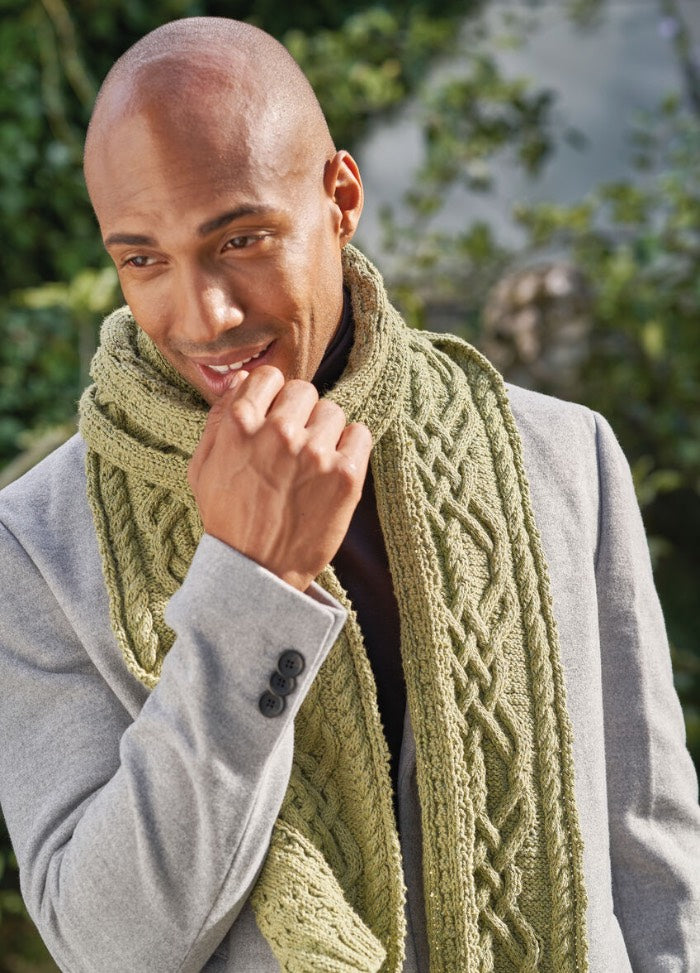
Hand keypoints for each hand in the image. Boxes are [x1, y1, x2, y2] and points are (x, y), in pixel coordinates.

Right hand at [187, 366, 371, 590]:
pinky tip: (334, 469)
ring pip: (333, 411)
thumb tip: (242, 379)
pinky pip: (360, 434)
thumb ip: (219, 418)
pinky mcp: (345, 475)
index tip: (275, 417)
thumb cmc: (228, 516)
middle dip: (299, 414)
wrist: (257, 571)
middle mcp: (278, 432)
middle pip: (304, 391)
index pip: (269, 377)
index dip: (272, 396)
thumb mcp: (203, 466)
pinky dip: (351, 447)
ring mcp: (315, 453)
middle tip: (294, 445)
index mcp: (239, 424)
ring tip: (313, 463)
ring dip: (325, 432)